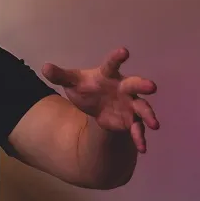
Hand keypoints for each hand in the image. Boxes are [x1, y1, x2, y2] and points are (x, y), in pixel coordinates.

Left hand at [41, 47, 158, 152]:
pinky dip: (140, 138)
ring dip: (149, 115)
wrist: (95, 105)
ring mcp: (130, 104)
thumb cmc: (87, 87)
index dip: (117, 58)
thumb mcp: (72, 81)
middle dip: (143, 85)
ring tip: (154, 124)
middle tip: (151, 86)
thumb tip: (45, 68)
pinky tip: (143, 148)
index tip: (124, 51)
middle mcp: (123, 87)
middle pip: (135, 84)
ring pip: (142, 108)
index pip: (112, 64)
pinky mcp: (130, 120)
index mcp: (109, 74)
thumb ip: (60, 76)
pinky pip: (137, 128)